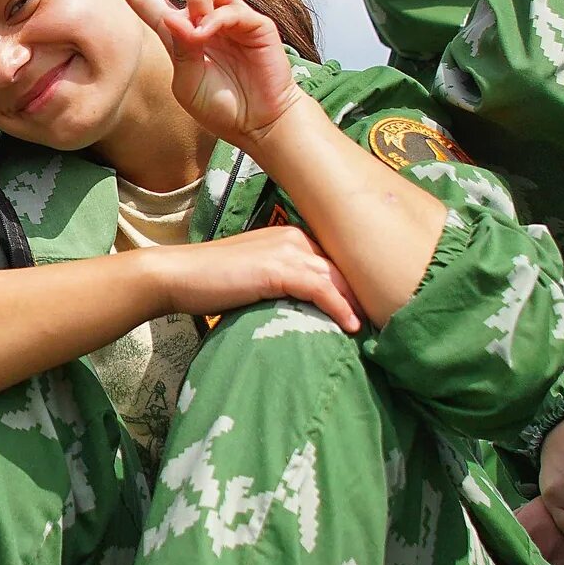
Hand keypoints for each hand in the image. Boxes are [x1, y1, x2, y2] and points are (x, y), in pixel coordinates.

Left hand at [110, 0, 306, 150]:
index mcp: (180, 31)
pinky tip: (211, 34)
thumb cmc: (219, 104)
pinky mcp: (254, 21)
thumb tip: (180, 17)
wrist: (257, 122)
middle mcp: (204, 15)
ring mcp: (229, 15)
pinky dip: (214, 19)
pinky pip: (227, 7)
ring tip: (198, 29)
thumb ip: (178, 46)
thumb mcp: (185, 78)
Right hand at [146, 225, 361, 333]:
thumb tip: (306, 308)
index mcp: (290, 236)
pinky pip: (321, 289)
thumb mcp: (255, 278)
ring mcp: (287, 250)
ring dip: (359, 304)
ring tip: (376, 328)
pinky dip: (339, 308)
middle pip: (343, 267)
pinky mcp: (279, 269)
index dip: (355, 285)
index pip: (335, 261)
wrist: (178, 275)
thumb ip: (284, 284)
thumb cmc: (210, 282)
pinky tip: (351, 327)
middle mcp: (294, 237)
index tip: (371, 309)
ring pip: (337, 278)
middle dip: (364, 293)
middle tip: (385, 320)